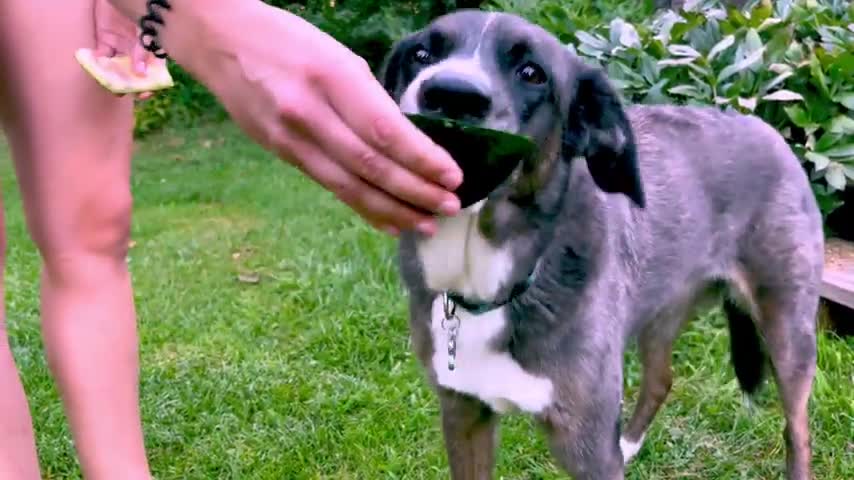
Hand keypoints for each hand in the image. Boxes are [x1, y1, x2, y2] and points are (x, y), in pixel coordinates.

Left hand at [93, 0, 161, 99]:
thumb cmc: (138, 6)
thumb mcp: (145, 28)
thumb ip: (143, 49)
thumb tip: (141, 74)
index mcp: (153, 48)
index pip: (155, 70)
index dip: (151, 84)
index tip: (144, 94)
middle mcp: (137, 50)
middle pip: (134, 73)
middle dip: (129, 84)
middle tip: (122, 92)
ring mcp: (121, 46)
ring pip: (117, 67)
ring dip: (112, 77)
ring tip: (107, 84)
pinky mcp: (105, 40)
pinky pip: (101, 55)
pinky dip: (97, 62)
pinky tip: (95, 66)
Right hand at [163, 2, 462, 235]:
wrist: (221, 41)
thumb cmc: (288, 41)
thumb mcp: (337, 56)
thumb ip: (368, 99)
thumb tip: (407, 143)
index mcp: (333, 77)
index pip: (385, 131)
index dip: (422, 160)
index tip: (453, 177)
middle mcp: (310, 112)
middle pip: (371, 165)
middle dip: (416, 191)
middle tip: (450, 207)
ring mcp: (292, 138)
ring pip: (350, 186)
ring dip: (393, 210)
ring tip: (426, 224)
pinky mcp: (281, 154)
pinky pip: (330, 187)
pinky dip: (362, 208)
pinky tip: (388, 222)